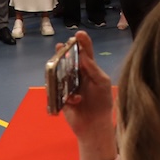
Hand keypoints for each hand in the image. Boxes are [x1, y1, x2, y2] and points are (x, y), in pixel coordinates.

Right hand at [61, 31, 115, 159]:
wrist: (94, 125)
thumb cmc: (102, 102)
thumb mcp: (102, 83)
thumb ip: (93, 69)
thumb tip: (83, 54)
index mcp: (90, 70)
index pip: (86, 52)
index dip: (82, 42)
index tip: (78, 34)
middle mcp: (78, 74)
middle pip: (70, 59)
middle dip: (65, 51)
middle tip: (62, 46)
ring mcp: (69, 84)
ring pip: (60, 71)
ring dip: (59, 67)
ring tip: (57, 61)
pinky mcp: (61, 96)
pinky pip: (57, 89)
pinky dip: (65, 92)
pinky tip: (74, 100)